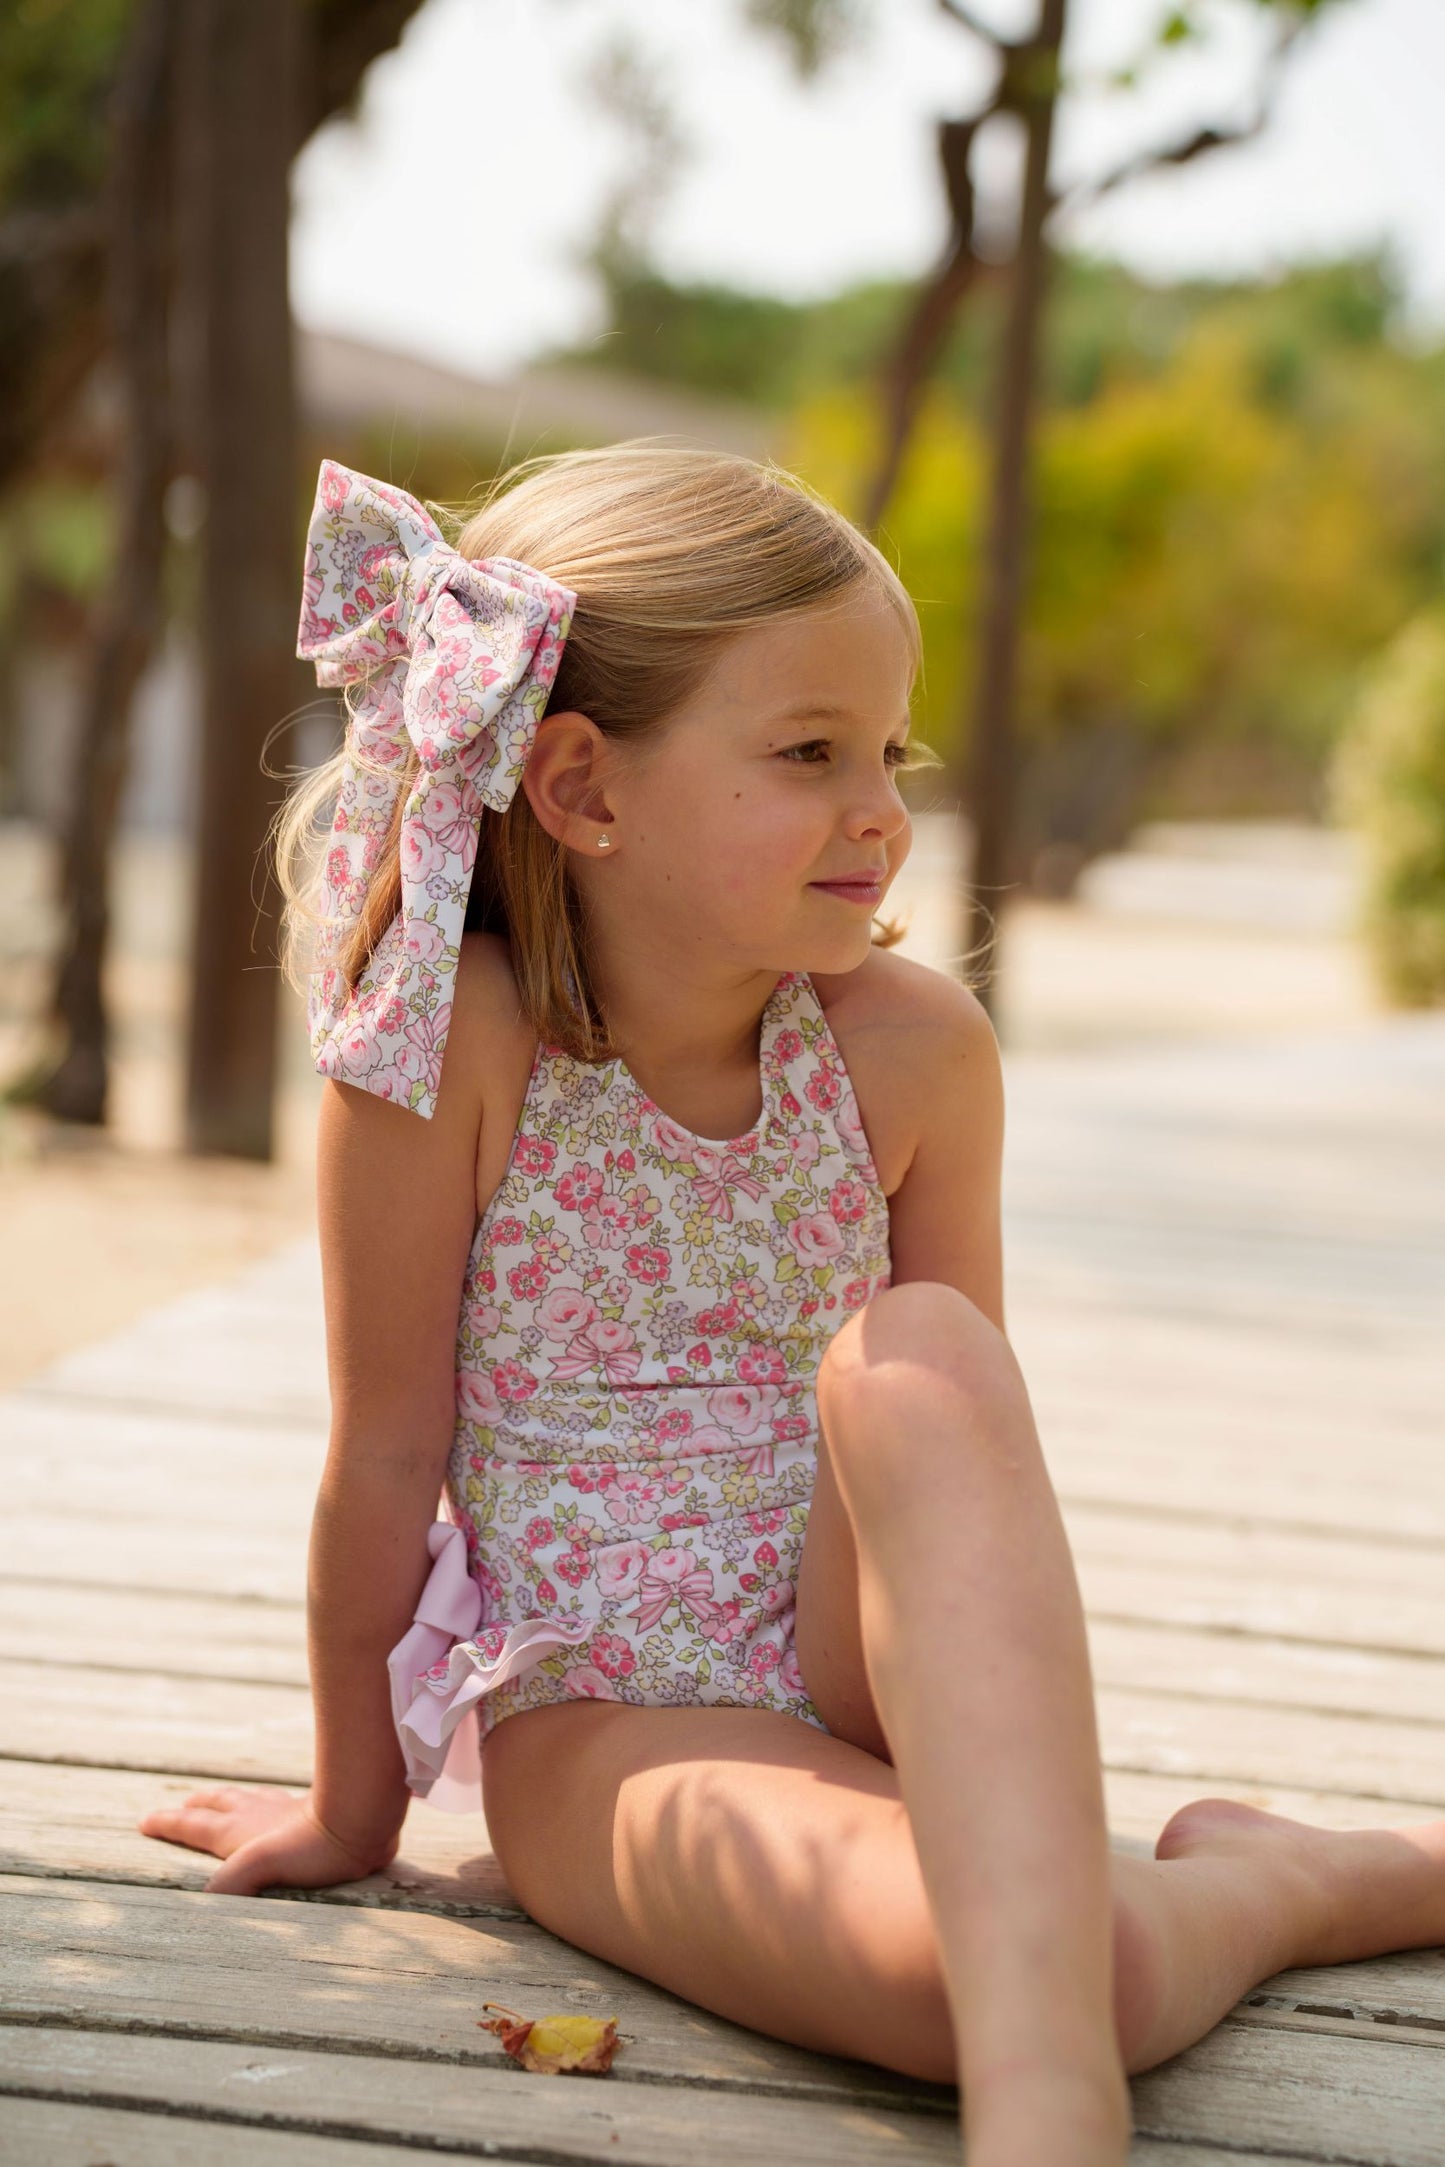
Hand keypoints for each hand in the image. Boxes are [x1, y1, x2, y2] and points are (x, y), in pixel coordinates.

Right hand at [136, 1783, 402, 1895]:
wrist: (361, 1820)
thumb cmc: (314, 1847)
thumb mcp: (260, 1868)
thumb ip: (228, 1886)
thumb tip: (198, 1908)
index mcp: (239, 1831)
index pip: (195, 1825)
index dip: (169, 1824)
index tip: (145, 1821)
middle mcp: (258, 1815)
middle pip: (220, 1804)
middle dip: (197, 1806)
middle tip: (182, 1804)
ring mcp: (286, 1809)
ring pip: (249, 1798)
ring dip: (229, 1799)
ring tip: (223, 1801)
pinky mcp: (313, 1810)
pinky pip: (279, 1801)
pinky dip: (267, 1802)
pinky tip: (280, 1807)